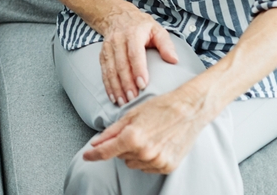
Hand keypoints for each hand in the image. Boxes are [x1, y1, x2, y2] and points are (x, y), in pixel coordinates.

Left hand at [84, 86, 207, 172]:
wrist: (189, 110)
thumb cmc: (160, 108)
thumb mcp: (131, 115)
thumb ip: (111, 132)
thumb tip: (96, 143)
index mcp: (132, 138)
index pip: (106, 152)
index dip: (93, 155)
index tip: (86, 156)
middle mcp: (144, 152)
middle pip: (120, 156)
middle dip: (121, 146)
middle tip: (134, 131)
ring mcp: (157, 161)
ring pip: (133, 163)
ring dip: (134, 153)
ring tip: (148, 136)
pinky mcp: (168, 166)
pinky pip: (147, 167)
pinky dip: (147, 158)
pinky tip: (156, 144)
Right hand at [95, 6, 178, 106]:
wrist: (118, 16)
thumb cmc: (141, 26)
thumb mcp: (157, 30)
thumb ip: (166, 44)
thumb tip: (174, 60)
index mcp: (133, 33)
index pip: (134, 53)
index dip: (138, 69)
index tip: (143, 85)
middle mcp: (118, 40)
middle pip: (121, 64)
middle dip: (126, 83)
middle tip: (134, 99)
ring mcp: (108, 47)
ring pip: (110, 69)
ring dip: (116, 87)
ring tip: (123, 102)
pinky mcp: (103, 54)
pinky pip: (104, 71)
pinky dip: (108, 85)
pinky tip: (113, 97)